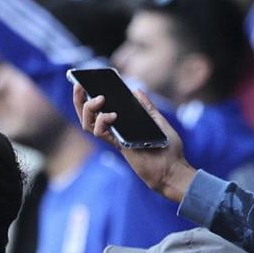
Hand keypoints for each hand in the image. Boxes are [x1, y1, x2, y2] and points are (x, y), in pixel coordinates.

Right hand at [72, 81, 195, 203]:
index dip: (88, 98)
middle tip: (80, 86)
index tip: (84, 82)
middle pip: (88, 116)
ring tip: (100, 99)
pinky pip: (100, 134)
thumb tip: (136, 91)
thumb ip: (147, 107)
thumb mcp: (159, 121)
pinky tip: (112, 115)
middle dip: (80, 100)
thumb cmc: (170, 149)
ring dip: (89, 109)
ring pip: (88, 124)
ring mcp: (115, 139)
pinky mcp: (118, 146)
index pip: (99, 111)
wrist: (174, 169)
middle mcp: (115, 132)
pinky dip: (101, 122)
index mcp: (123, 125)